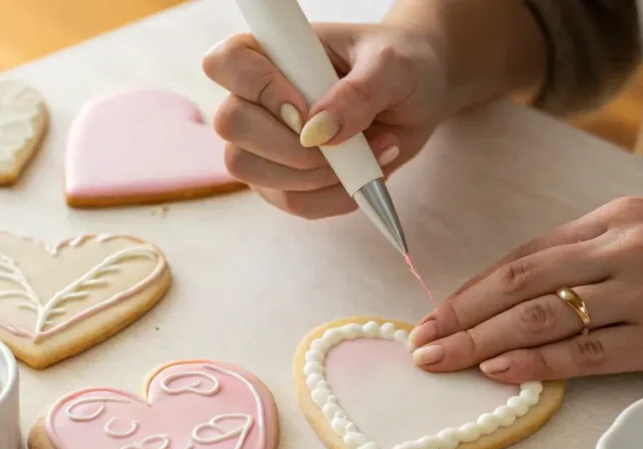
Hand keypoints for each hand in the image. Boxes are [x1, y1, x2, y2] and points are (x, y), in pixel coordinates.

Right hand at [203, 23, 447, 218]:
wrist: (418, 97)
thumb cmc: (400, 64)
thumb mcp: (392, 65)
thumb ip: (358, 91)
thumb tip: (318, 131)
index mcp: (270, 52)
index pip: (224, 63)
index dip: (260, 89)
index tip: (304, 107)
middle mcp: (255, 98)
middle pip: (231, 125)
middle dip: (291, 145)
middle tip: (345, 139)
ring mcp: (263, 145)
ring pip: (255, 174)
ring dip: (317, 175)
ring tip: (367, 153)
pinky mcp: (283, 181)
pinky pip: (293, 202)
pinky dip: (334, 197)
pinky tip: (364, 173)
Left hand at [408, 197, 642, 381]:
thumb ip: (593, 245)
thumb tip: (527, 280)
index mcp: (615, 220)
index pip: (522, 259)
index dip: (471, 290)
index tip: (434, 315)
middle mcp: (624, 252)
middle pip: (520, 287)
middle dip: (461, 317)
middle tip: (420, 344)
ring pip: (546, 319)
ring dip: (483, 343)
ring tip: (443, 361)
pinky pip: (590, 353)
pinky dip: (540, 362)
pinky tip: (500, 371)